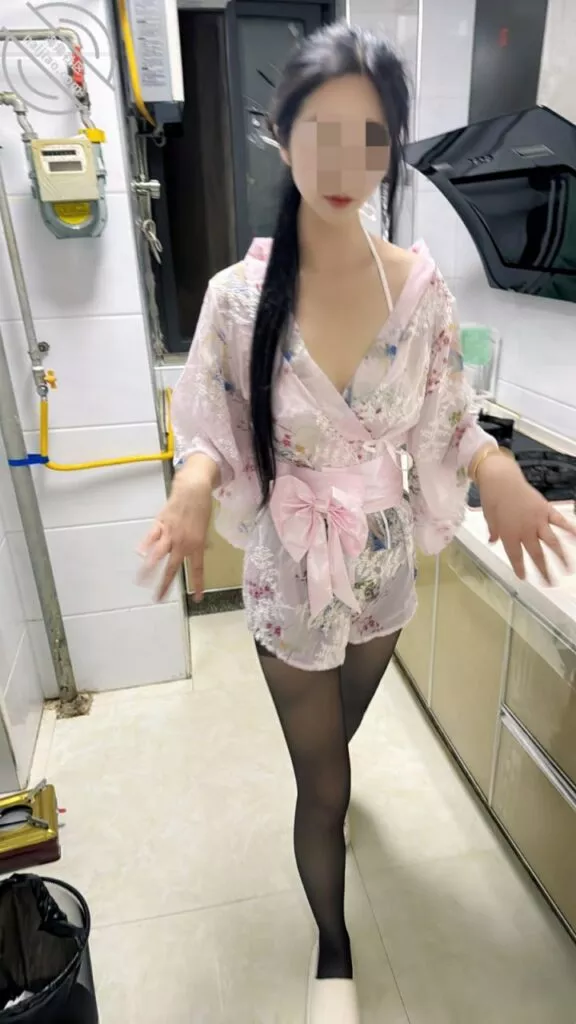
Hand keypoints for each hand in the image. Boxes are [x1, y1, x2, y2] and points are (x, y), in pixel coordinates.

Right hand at [138, 455, 217, 600]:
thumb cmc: (201, 510)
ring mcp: (170, 534)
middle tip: (158, 598)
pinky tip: (139, 553)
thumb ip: (198, 544)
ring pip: (158, 555)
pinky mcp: (160, 524)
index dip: (197, 584)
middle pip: (172, 567)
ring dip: (148, 569)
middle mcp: (183, 543)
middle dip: (164, 584)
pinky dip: (145, 545)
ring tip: (140, 581)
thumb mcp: (204, 530)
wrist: (193, 491)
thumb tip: (197, 554)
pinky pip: (151, 537)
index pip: (197, 569)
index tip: (196, 598)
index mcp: (197, 545)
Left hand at [477, 454, 575, 583]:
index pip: (516, 557)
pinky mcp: (546, 509)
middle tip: (550, 583)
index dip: (520, 568)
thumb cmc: (491, 498)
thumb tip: (493, 541)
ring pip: (552, 542)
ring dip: (561, 557)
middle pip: (537, 555)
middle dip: (544, 570)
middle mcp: (525, 531)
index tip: (524, 578)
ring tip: (568, 569)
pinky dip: (569, 530)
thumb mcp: (489, 518)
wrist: (501, 479)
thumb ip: (494, 531)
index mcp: (509, 535)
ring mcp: (538, 520)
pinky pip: (559, 521)